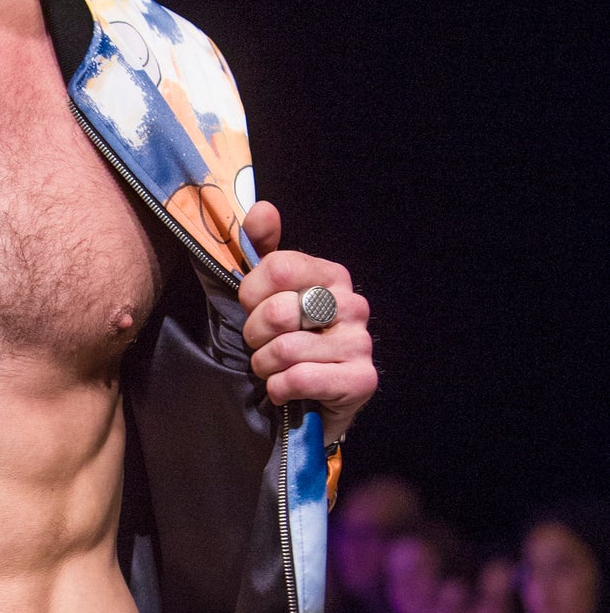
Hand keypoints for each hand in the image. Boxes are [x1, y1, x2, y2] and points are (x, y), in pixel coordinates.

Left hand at [238, 201, 376, 443]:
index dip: (250, 294)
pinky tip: (285, 391)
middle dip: (254, 335)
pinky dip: (279, 389)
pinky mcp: (361, 380)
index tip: (251, 308)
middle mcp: (352, 305)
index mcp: (331, 276)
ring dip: (265, 366)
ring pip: (285, 350)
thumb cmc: (285, 343)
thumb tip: (262, 209)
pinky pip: (299, 379)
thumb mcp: (266, 295)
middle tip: (260, 345)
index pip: (276, 267)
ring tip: (273, 369)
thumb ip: (262, 250)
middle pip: (278, 311)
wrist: (308, 403)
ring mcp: (360, 343)